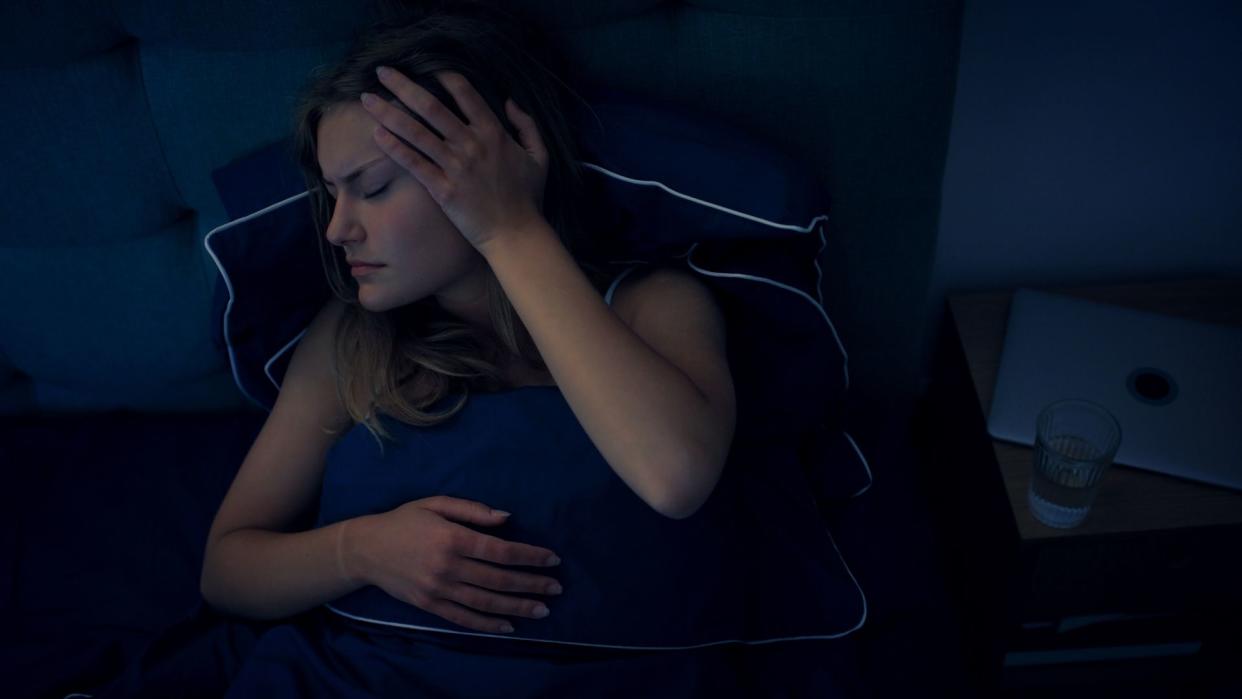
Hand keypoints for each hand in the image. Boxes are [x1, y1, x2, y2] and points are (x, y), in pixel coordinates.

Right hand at [348, 496, 562, 633]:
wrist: (366, 549)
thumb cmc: (404, 521)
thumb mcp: (436, 504)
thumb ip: (472, 510)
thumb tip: (507, 518)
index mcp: (453, 539)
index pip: (501, 552)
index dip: (530, 556)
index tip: (552, 560)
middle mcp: (448, 567)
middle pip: (499, 579)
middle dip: (531, 584)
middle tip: (556, 589)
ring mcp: (438, 590)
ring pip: (486, 602)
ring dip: (517, 607)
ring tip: (542, 610)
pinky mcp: (429, 606)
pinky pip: (464, 618)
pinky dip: (488, 624)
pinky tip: (508, 626)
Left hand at [363, 66, 547, 251]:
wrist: (515, 234)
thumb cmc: (527, 197)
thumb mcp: (539, 155)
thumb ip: (527, 125)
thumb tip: (509, 100)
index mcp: (494, 132)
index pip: (464, 93)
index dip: (443, 76)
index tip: (424, 66)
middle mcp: (471, 144)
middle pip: (431, 107)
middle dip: (403, 85)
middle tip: (381, 71)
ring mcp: (455, 167)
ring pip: (416, 132)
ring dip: (389, 112)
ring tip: (367, 99)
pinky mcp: (442, 190)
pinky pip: (414, 164)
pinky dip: (395, 148)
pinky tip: (377, 134)